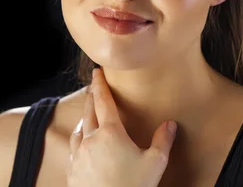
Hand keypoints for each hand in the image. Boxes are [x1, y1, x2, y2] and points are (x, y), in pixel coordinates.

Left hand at [67, 68, 176, 186]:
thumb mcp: (155, 164)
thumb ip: (162, 141)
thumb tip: (170, 124)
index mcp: (110, 133)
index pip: (103, 101)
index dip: (100, 84)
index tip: (97, 72)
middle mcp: (91, 139)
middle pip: (89, 111)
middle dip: (91, 97)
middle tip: (93, 88)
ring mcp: (79, 155)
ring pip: (80, 129)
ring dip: (85, 118)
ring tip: (89, 116)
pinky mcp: (73, 170)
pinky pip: (74, 148)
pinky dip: (79, 139)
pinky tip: (83, 144)